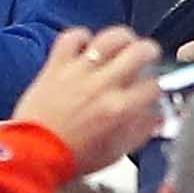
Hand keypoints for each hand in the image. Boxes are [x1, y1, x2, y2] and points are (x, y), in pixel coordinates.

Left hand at [9, 26, 164, 175]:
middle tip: (148, 56)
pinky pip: (71, 37)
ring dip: (122, 38)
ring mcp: (79, 72)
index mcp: (120, 109)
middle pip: (139, 52)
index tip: (154, 87)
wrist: (33, 152)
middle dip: (150, 51)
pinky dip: (81, 36)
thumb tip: (155, 117)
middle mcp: (102, 85)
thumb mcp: (116, 152)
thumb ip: (140, 132)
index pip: (154, 85)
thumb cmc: (72, 156)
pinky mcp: (56, 65)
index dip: (159, 85)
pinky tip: (87, 45)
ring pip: (109, 38)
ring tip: (124, 44)